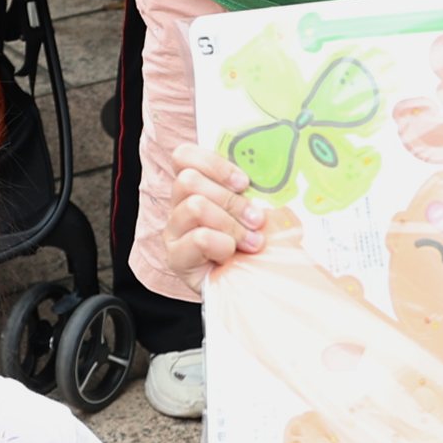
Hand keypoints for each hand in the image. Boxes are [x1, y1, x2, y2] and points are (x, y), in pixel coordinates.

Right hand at [164, 145, 268, 283]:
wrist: (253, 285)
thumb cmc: (254, 243)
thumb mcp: (255, 210)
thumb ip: (252, 190)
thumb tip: (268, 173)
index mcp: (195, 188)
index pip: (184, 157)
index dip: (214, 164)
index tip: (244, 182)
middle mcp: (178, 206)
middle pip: (189, 180)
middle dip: (230, 200)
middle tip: (256, 219)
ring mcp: (175, 232)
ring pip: (194, 206)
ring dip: (231, 224)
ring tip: (251, 242)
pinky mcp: (177, 258)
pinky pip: (199, 238)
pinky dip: (223, 244)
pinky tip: (232, 256)